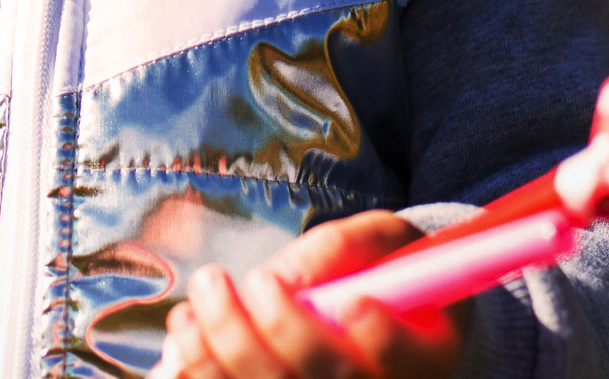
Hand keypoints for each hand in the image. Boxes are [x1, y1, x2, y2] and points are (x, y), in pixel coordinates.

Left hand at [151, 212, 463, 378]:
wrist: (368, 311)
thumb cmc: (376, 276)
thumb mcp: (382, 243)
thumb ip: (346, 248)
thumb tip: (286, 279)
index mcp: (422, 351)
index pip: (406, 357)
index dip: (383, 336)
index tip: (354, 302)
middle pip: (328, 376)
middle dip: (277, 326)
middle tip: (240, 279)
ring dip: (221, 349)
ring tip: (198, 301)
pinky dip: (199, 371)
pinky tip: (187, 334)